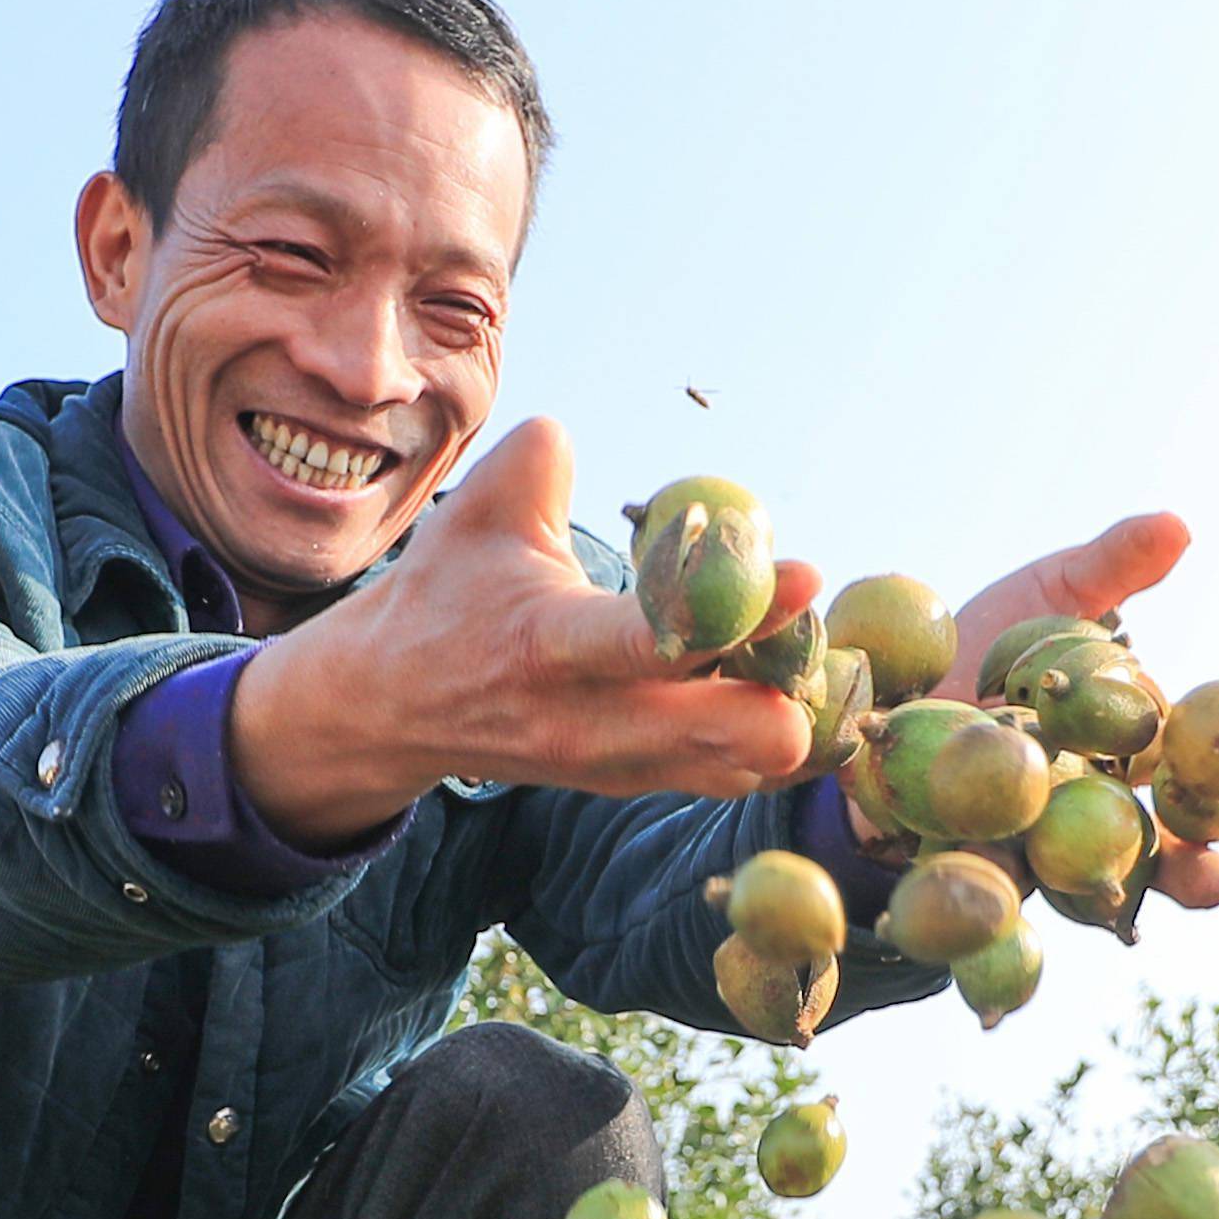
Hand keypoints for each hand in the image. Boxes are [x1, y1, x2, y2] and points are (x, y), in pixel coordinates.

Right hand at [229, 420, 824, 841]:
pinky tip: (804, 688)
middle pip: (731, 732)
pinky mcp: (638, 785)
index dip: (742, 612)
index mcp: (552, 647)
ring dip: (800, 714)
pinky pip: (735, 777)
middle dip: (796, 689)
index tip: (808, 572)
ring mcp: (622, 765)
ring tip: (825, 655)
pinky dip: (779, 740)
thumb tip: (571, 434)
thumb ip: (534, 462)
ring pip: (747, 764)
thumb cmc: (446, 593)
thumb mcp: (474, 512)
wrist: (393, 708)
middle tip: (826, 633)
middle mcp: (594, 721)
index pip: (656, 641)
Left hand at [909, 509, 1218, 912]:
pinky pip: (991, 902)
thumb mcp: (1049, 598)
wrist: (880, 686)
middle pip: (1155, 854)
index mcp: (1130, 759)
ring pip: (1085, 892)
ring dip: (1112, 904)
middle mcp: (1091, 817)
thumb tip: (1181, 526)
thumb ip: (1112, 570)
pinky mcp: (967, 875)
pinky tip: (1010, 916)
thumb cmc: (983, 641)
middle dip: (1188, 871)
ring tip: (1126, 911)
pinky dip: (1002, 910)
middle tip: (1213, 876)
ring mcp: (1033, 853)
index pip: (1193, 786)